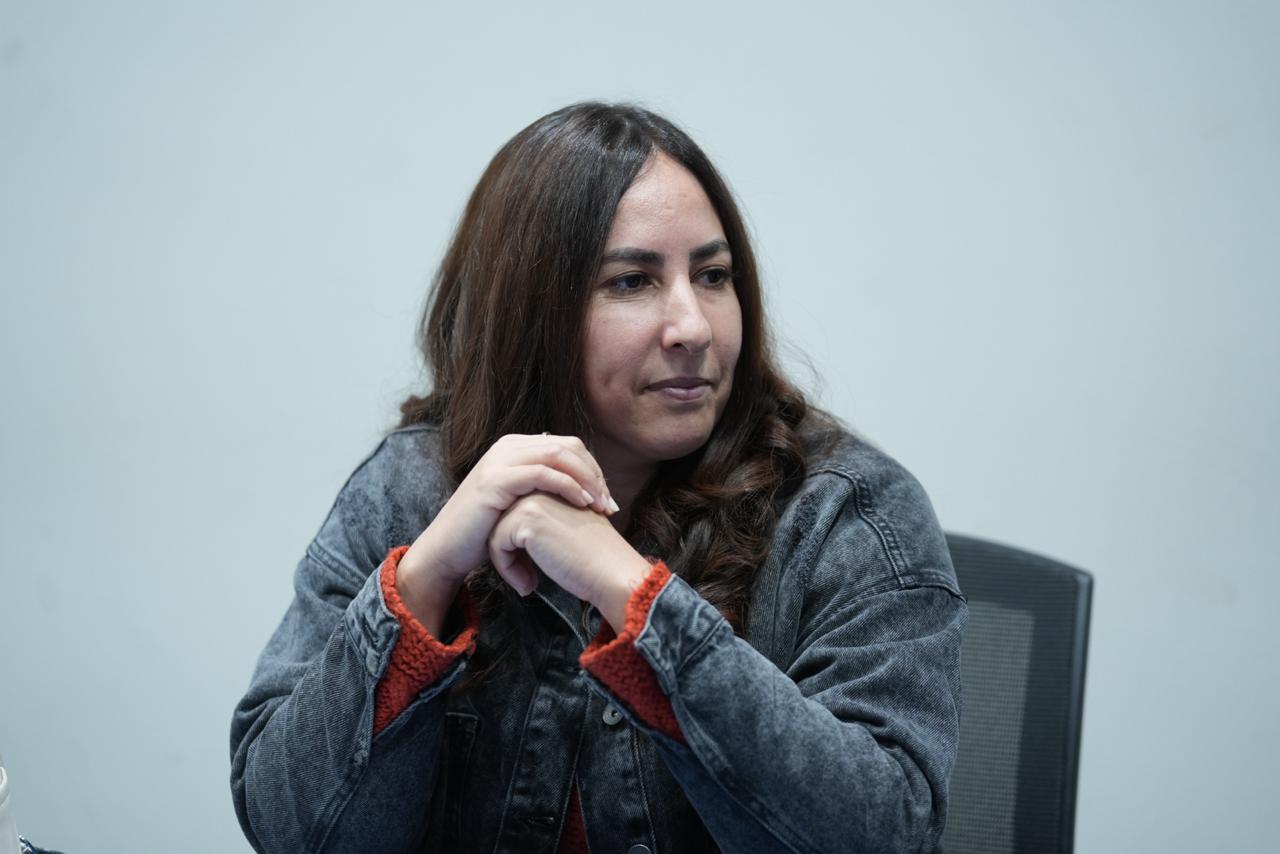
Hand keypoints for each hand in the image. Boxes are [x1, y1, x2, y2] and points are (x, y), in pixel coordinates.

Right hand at [396, 434, 614, 632]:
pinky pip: (543, 474)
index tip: (608, 500)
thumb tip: (575, 482)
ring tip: (601, 506)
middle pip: (569, 446)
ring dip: (587, 480)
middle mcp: (508, 446)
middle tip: (610, 505)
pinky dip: (568, 486)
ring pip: (559, 455)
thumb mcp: (519, 502)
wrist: (448, 550)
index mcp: (516, 447)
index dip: (593, 469)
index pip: (568, 445)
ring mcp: (500, 460)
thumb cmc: (485, 532)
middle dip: (595, 474)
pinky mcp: (496, 480)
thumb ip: (541, 488)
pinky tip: (582, 504)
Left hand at [488, 493, 650, 631]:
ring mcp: (533, 499)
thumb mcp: (571, 524)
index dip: (519, 542)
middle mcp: (542, 485)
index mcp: (555, 483)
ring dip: (506, 561)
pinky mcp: (527, 519)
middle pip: (503, 518)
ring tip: (527, 582)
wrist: (612, 571)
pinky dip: (507, 568)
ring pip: (497, 530)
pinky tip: (528, 585)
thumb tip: (519, 535)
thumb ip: (548, 518)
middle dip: (509, 551)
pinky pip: (497, 544)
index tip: (531, 567)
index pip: (517, 509)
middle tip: (526, 577)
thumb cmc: (597, 557)